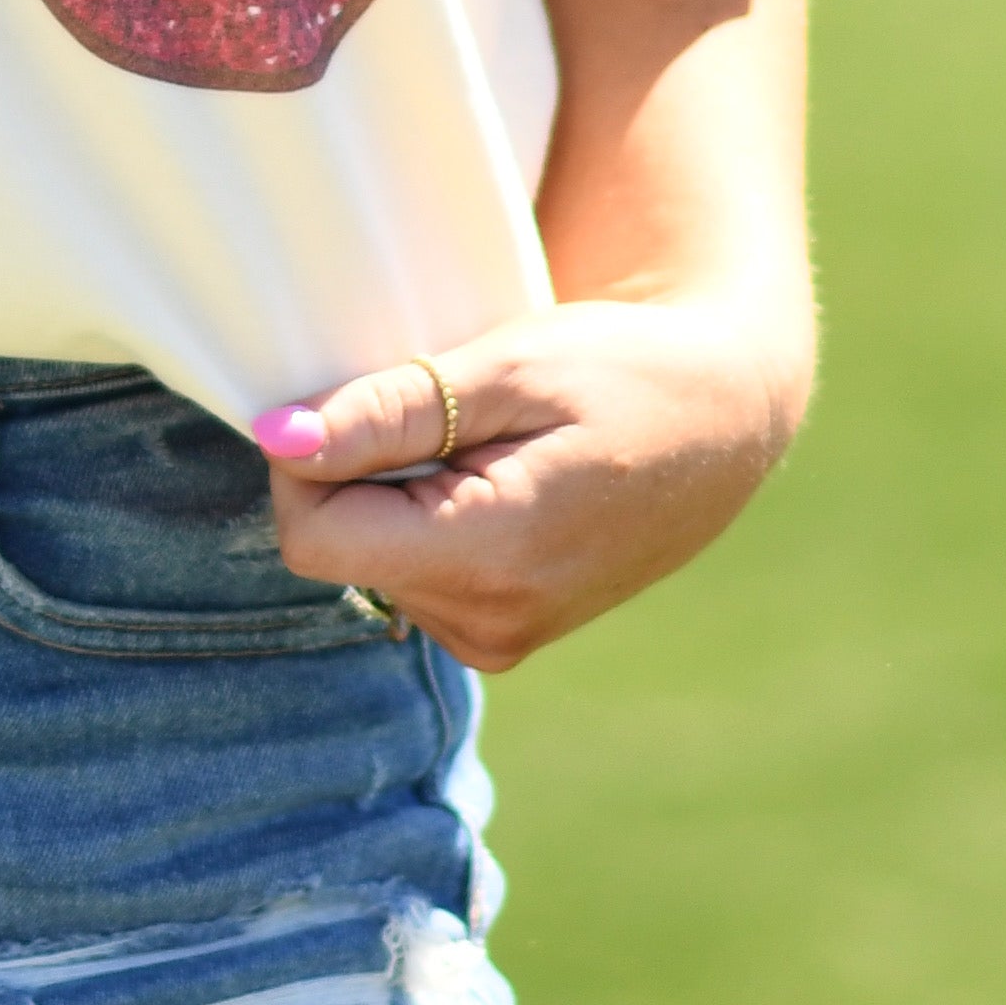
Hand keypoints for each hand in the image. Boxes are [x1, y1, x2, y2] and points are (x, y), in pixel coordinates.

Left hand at [251, 293, 805, 671]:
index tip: (364, 399)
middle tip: (455, 415)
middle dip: (363, 471)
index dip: (309, 460)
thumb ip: (389, 410)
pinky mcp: (502, 633)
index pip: (313, 537)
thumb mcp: (509, 367)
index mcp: (491, 558)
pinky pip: (410, 573)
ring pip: (369, 560)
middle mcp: (489, 621)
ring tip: (491, 445)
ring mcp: (498, 637)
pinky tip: (497, 478)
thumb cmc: (628, 371)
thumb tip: (278, 439)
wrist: (727, 418)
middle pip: (339, 547)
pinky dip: (428, 518)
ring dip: (398, 492)